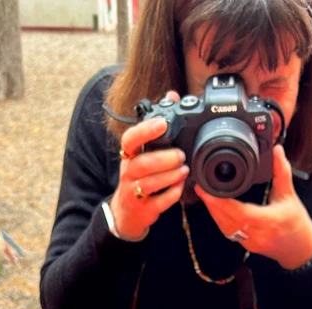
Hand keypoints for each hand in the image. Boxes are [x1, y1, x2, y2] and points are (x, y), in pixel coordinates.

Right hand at [109, 91, 187, 240]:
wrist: (127, 212)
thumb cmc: (138, 176)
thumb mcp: (143, 150)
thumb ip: (156, 124)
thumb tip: (172, 94)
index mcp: (128, 154)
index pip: (130, 139)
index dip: (145, 130)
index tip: (162, 123)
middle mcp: (128, 172)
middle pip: (141, 164)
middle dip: (163, 158)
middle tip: (181, 155)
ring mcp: (134, 192)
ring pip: (149, 183)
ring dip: (169, 176)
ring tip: (184, 169)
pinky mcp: (144, 209)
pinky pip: (158, 202)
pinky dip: (171, 195)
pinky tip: (180, 187)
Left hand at [195, 145, 311, 269]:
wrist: (300, 249)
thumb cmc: (296, 223)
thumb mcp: (290, 195)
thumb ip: (282, 172)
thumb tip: (277, 150)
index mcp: (271, 221)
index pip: (241, 213)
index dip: (222, 203)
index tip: (209, 191)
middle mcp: (259, 234)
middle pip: (228, 221)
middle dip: (212, 205)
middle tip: (200, 188)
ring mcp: (251, 242)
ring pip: (226, 228)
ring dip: (213, 212)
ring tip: (204, 195)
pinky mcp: (246, 245)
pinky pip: (229, 232)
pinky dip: (220, 219)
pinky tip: (214, 208)